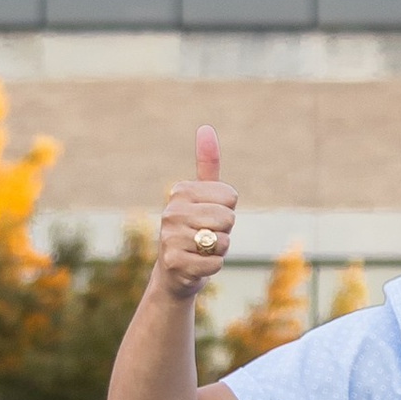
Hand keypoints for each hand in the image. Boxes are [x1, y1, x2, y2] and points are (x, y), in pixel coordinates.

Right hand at [155, 125, 238, 301]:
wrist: (174, 272)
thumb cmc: (195, 229)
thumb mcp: (203, 197)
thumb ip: (207, 164)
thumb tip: (205, 127)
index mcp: (181, 190)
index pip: (230, 196)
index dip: (227, 210)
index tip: (209, 216)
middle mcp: (171, 211)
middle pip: (227, 218)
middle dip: (224, 232)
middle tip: (206, 236)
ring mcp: (169, 237)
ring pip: (222, 241)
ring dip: (218, 251)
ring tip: (201, 250)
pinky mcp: (173, 261)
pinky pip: (215, 263)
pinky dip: (212, 267)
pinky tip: (197, 265)